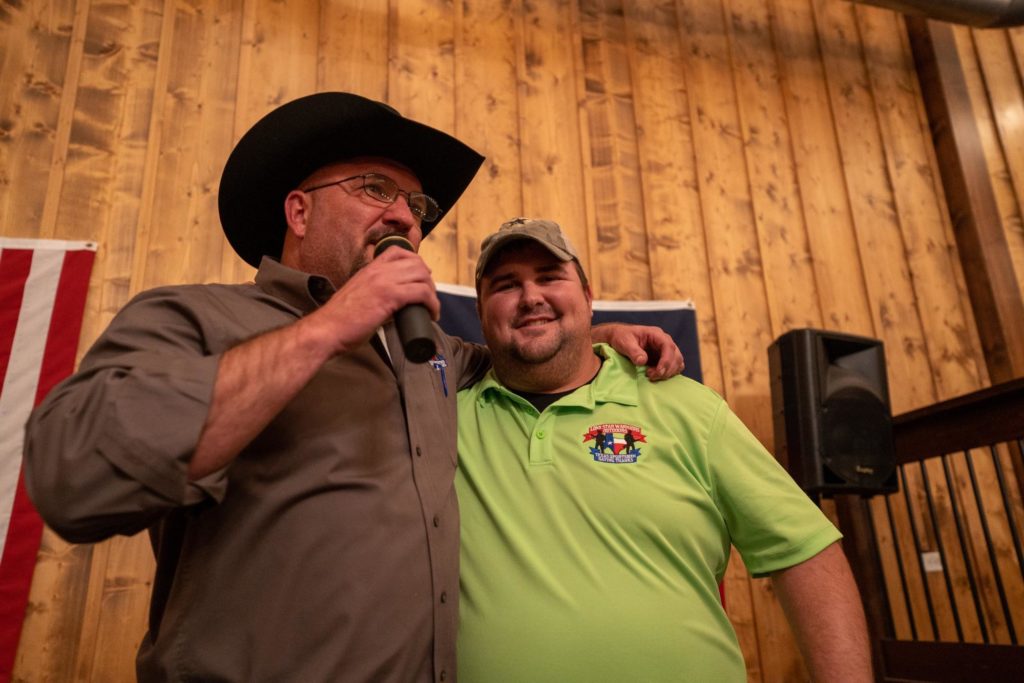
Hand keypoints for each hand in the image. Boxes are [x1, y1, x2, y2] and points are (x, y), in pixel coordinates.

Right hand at [316, 248, 439, 354]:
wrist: (326, 329)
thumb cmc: (339, 320)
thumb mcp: (359, 297)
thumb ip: (376, 294)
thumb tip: (394, 306)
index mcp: (369, 269)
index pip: (398, 251)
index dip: (415, 262)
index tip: (420, 278)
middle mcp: (378, 271)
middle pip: (416, 262)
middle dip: (428, 279)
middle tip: (429, 296)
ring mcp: (384, 282)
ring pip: (422, 275)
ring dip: (433, 292)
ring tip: (432, 307)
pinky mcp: (390, 297)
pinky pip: (422, 293)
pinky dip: (432, 304)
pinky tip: (432, 314)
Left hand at [593, 323, 683, 379]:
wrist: (618, 338)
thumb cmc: (621, 337)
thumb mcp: (624, 342)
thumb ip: (633, 351)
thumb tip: (643, 361)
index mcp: (656, 334)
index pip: (668, 346)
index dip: (666, 360)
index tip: (659, 372)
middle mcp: (664, 341)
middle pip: (676, 356)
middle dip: (667, 369)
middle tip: (651, 376)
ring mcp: (665, 350)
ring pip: (677, 363)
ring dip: (668, 372)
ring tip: (651, 376)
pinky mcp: (663, 359)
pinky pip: (673, 367)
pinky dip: (668, 373)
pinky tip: (655, 376)